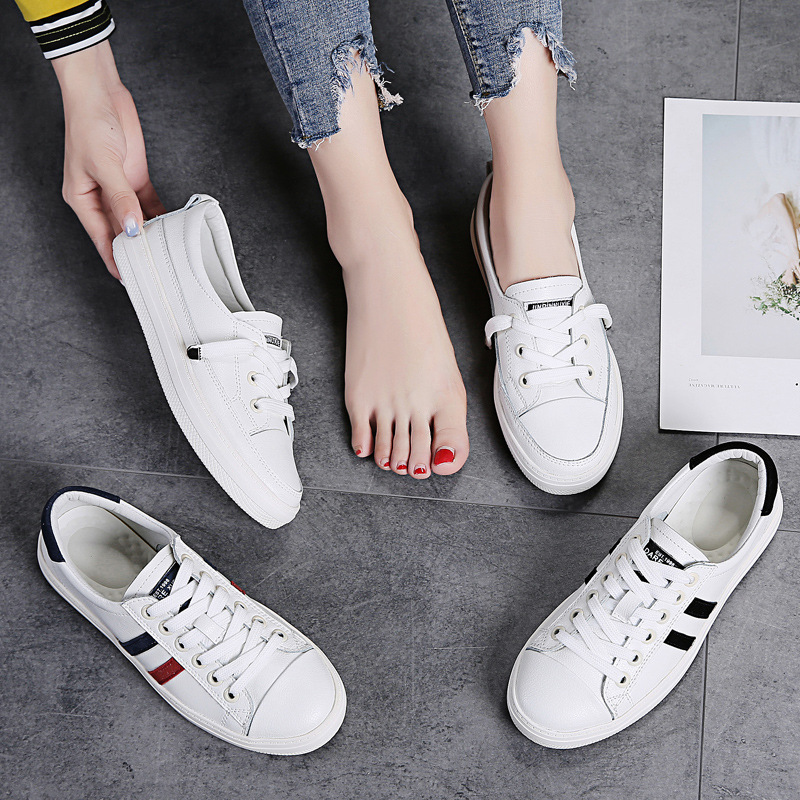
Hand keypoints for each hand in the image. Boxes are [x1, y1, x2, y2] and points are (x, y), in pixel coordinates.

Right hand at [52, 41, 164, 277]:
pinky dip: (160, 216)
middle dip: (138, 252)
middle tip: (159, 272)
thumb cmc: (90, 124)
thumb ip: (121, 199)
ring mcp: (119, 189)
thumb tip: (134, 229)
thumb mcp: (104, 165)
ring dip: (152, 235)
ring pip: (137, 221)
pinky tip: (173, 229)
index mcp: (83, 201)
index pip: (103, 240)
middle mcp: (100, 199)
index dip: (118, 261)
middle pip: (122, 234)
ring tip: (170, 254)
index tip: (134, 281)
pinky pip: (149, 205)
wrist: (101, 92)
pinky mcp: (135, 178)